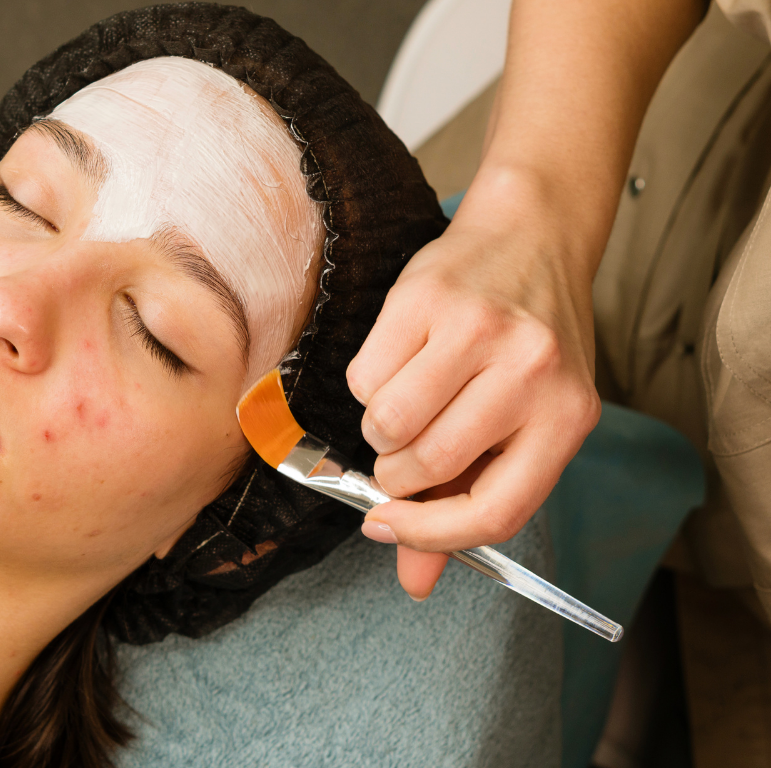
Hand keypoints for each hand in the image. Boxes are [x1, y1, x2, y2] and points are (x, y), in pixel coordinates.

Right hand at [347, 169, 601, 599]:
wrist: (530, 237)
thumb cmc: (521, 346)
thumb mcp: (521, 425)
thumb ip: (465, 503)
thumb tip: (413, 580)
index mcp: (567, 419)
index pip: (494, 511)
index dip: (431, 534)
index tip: (388, 529)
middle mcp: (531, 374)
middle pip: (430, 465)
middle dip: (396, 473)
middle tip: (400, 453)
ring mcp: (478, 332)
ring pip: (388, 422)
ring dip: (378, 428)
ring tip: (402, 404)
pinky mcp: (425, 298)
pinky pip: (365, 375)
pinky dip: (367, 381)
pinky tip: (399, 358)